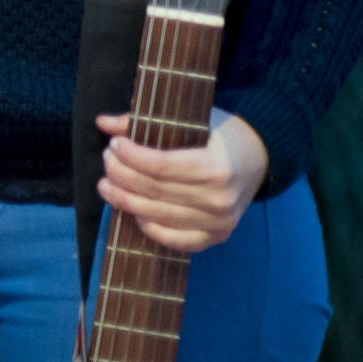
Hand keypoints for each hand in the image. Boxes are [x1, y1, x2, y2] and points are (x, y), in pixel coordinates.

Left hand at [97, 109, 270, 252]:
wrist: (259, 159)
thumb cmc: (221, 136)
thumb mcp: (192, 121)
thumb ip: (148, 122)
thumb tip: (103, 122)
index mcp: (216, 167)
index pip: (160, 166)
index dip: (130, 156)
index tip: (114, 144)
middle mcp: (219, 199)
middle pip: (154, 191)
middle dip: (121, 175)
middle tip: (107, 161)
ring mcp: (219, 222)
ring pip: (158, 215)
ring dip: (125, 200)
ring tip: (106, 185)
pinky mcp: (217, 236)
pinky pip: (176, 240)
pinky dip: (150, 229)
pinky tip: (134, 213)